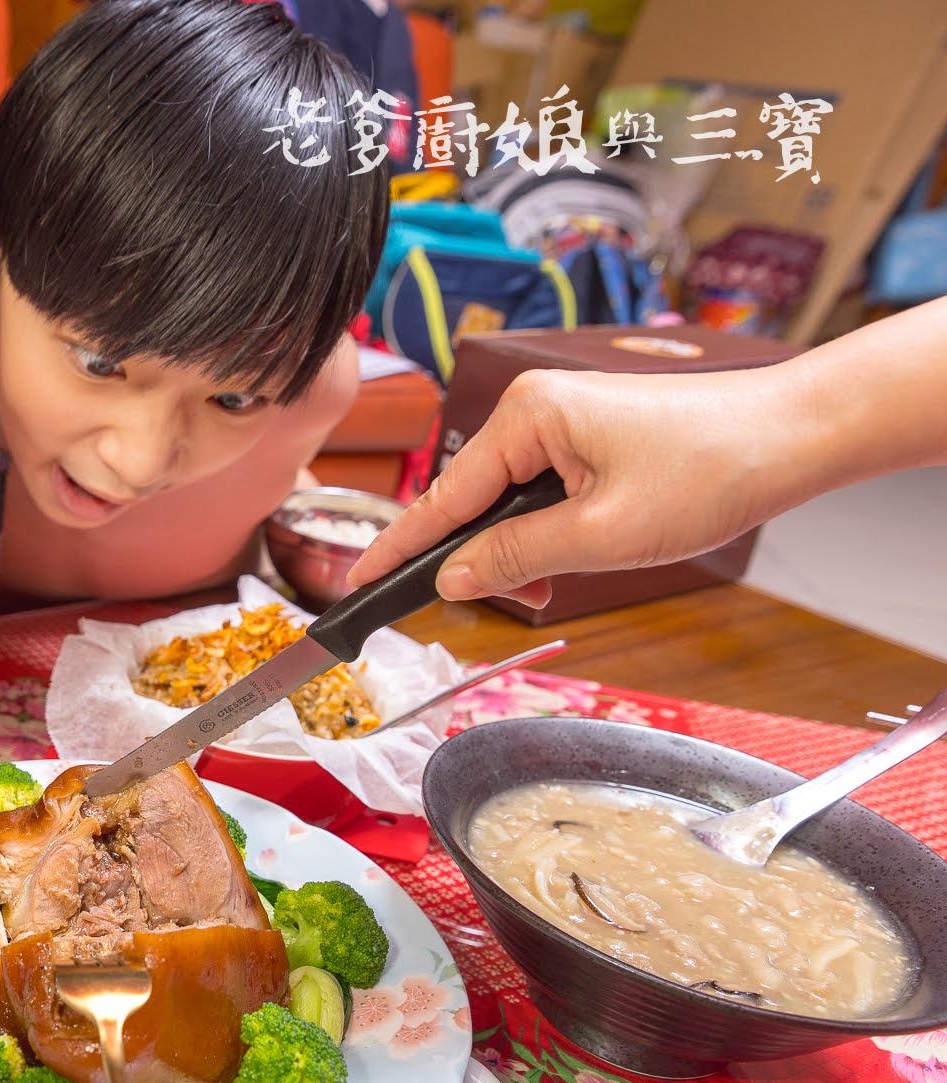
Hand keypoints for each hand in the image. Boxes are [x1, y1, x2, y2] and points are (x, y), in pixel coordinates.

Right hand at [348, 364, 808, 606]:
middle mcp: (533, 409)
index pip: (441, 498)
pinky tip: (573, 558)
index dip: (400, 550)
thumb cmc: (712, 470)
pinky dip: (549, 533)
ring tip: (558, 584)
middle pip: (471, 503)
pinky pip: (541, 493)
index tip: (357, 583)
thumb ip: (517, 558)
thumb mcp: (602, 535)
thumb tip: (453, 578)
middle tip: (518, 603)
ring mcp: (562, 420)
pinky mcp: (588, 436)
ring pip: (508, 504)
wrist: (795, 435)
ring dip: (523, 552)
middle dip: (484, 560)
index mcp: (526, 416)